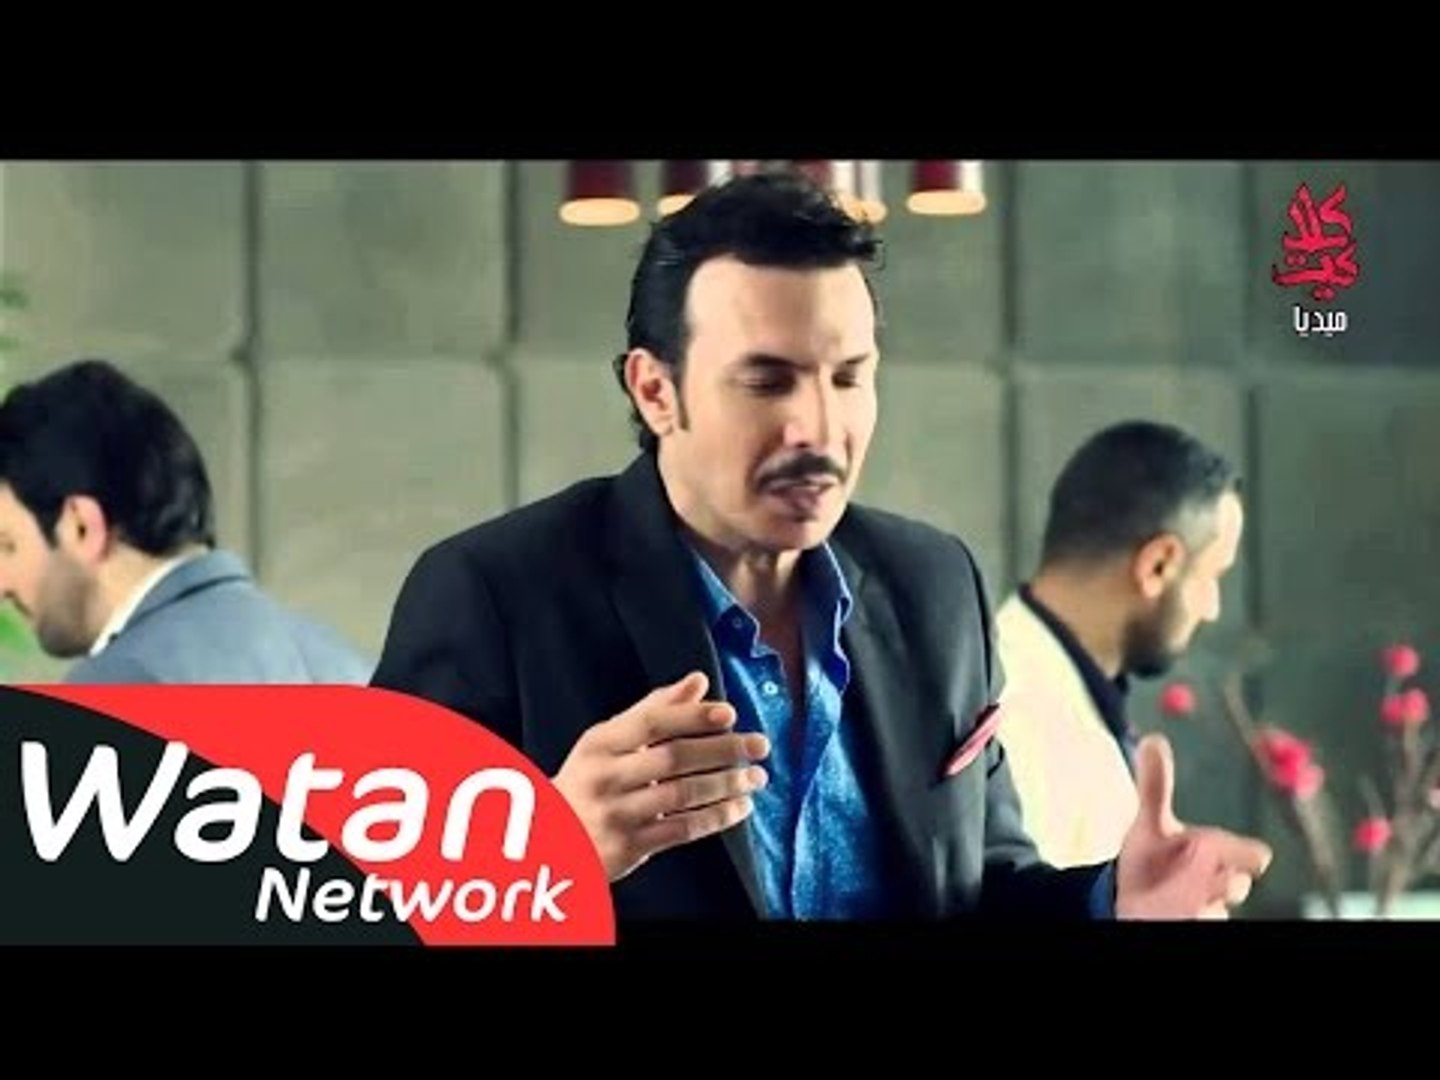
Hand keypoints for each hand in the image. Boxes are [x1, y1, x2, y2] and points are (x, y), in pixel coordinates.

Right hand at [552, 671, 769, 881]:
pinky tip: (739, 807)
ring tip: (756, 777)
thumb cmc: (590, 780)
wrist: (552, 839)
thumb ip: (654, 710)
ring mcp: (616, 813)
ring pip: (682, 795)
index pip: (652, 722)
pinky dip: (716, 817)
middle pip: (673, 758)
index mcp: (600, 743)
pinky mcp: (628, 846)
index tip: (730, 714)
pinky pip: (682, 829)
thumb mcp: (609, 741)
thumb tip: (699, 681)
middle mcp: (606, 776)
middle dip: (722, 750)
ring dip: (727, 784)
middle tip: (759, 745)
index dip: (693, 716)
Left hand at [1116, 733, 1272, 918]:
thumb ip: (1155, 786)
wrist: (1131, 898)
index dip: (1235, 850)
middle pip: (1236, 884)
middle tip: (1190, 868)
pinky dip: (1185, 919)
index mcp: (1219, 855)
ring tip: (1170, 900)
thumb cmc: (1152, 858)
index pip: (1252, 854)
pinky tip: (1166, 915)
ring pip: (1217, 912)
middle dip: (1213, 877)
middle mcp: (1221, 886)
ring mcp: (1210, 911)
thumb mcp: (1151, 824)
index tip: (1207, 845)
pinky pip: (1201, 925)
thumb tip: (1151, 738)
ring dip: (1197, 905)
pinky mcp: (1197, 924)